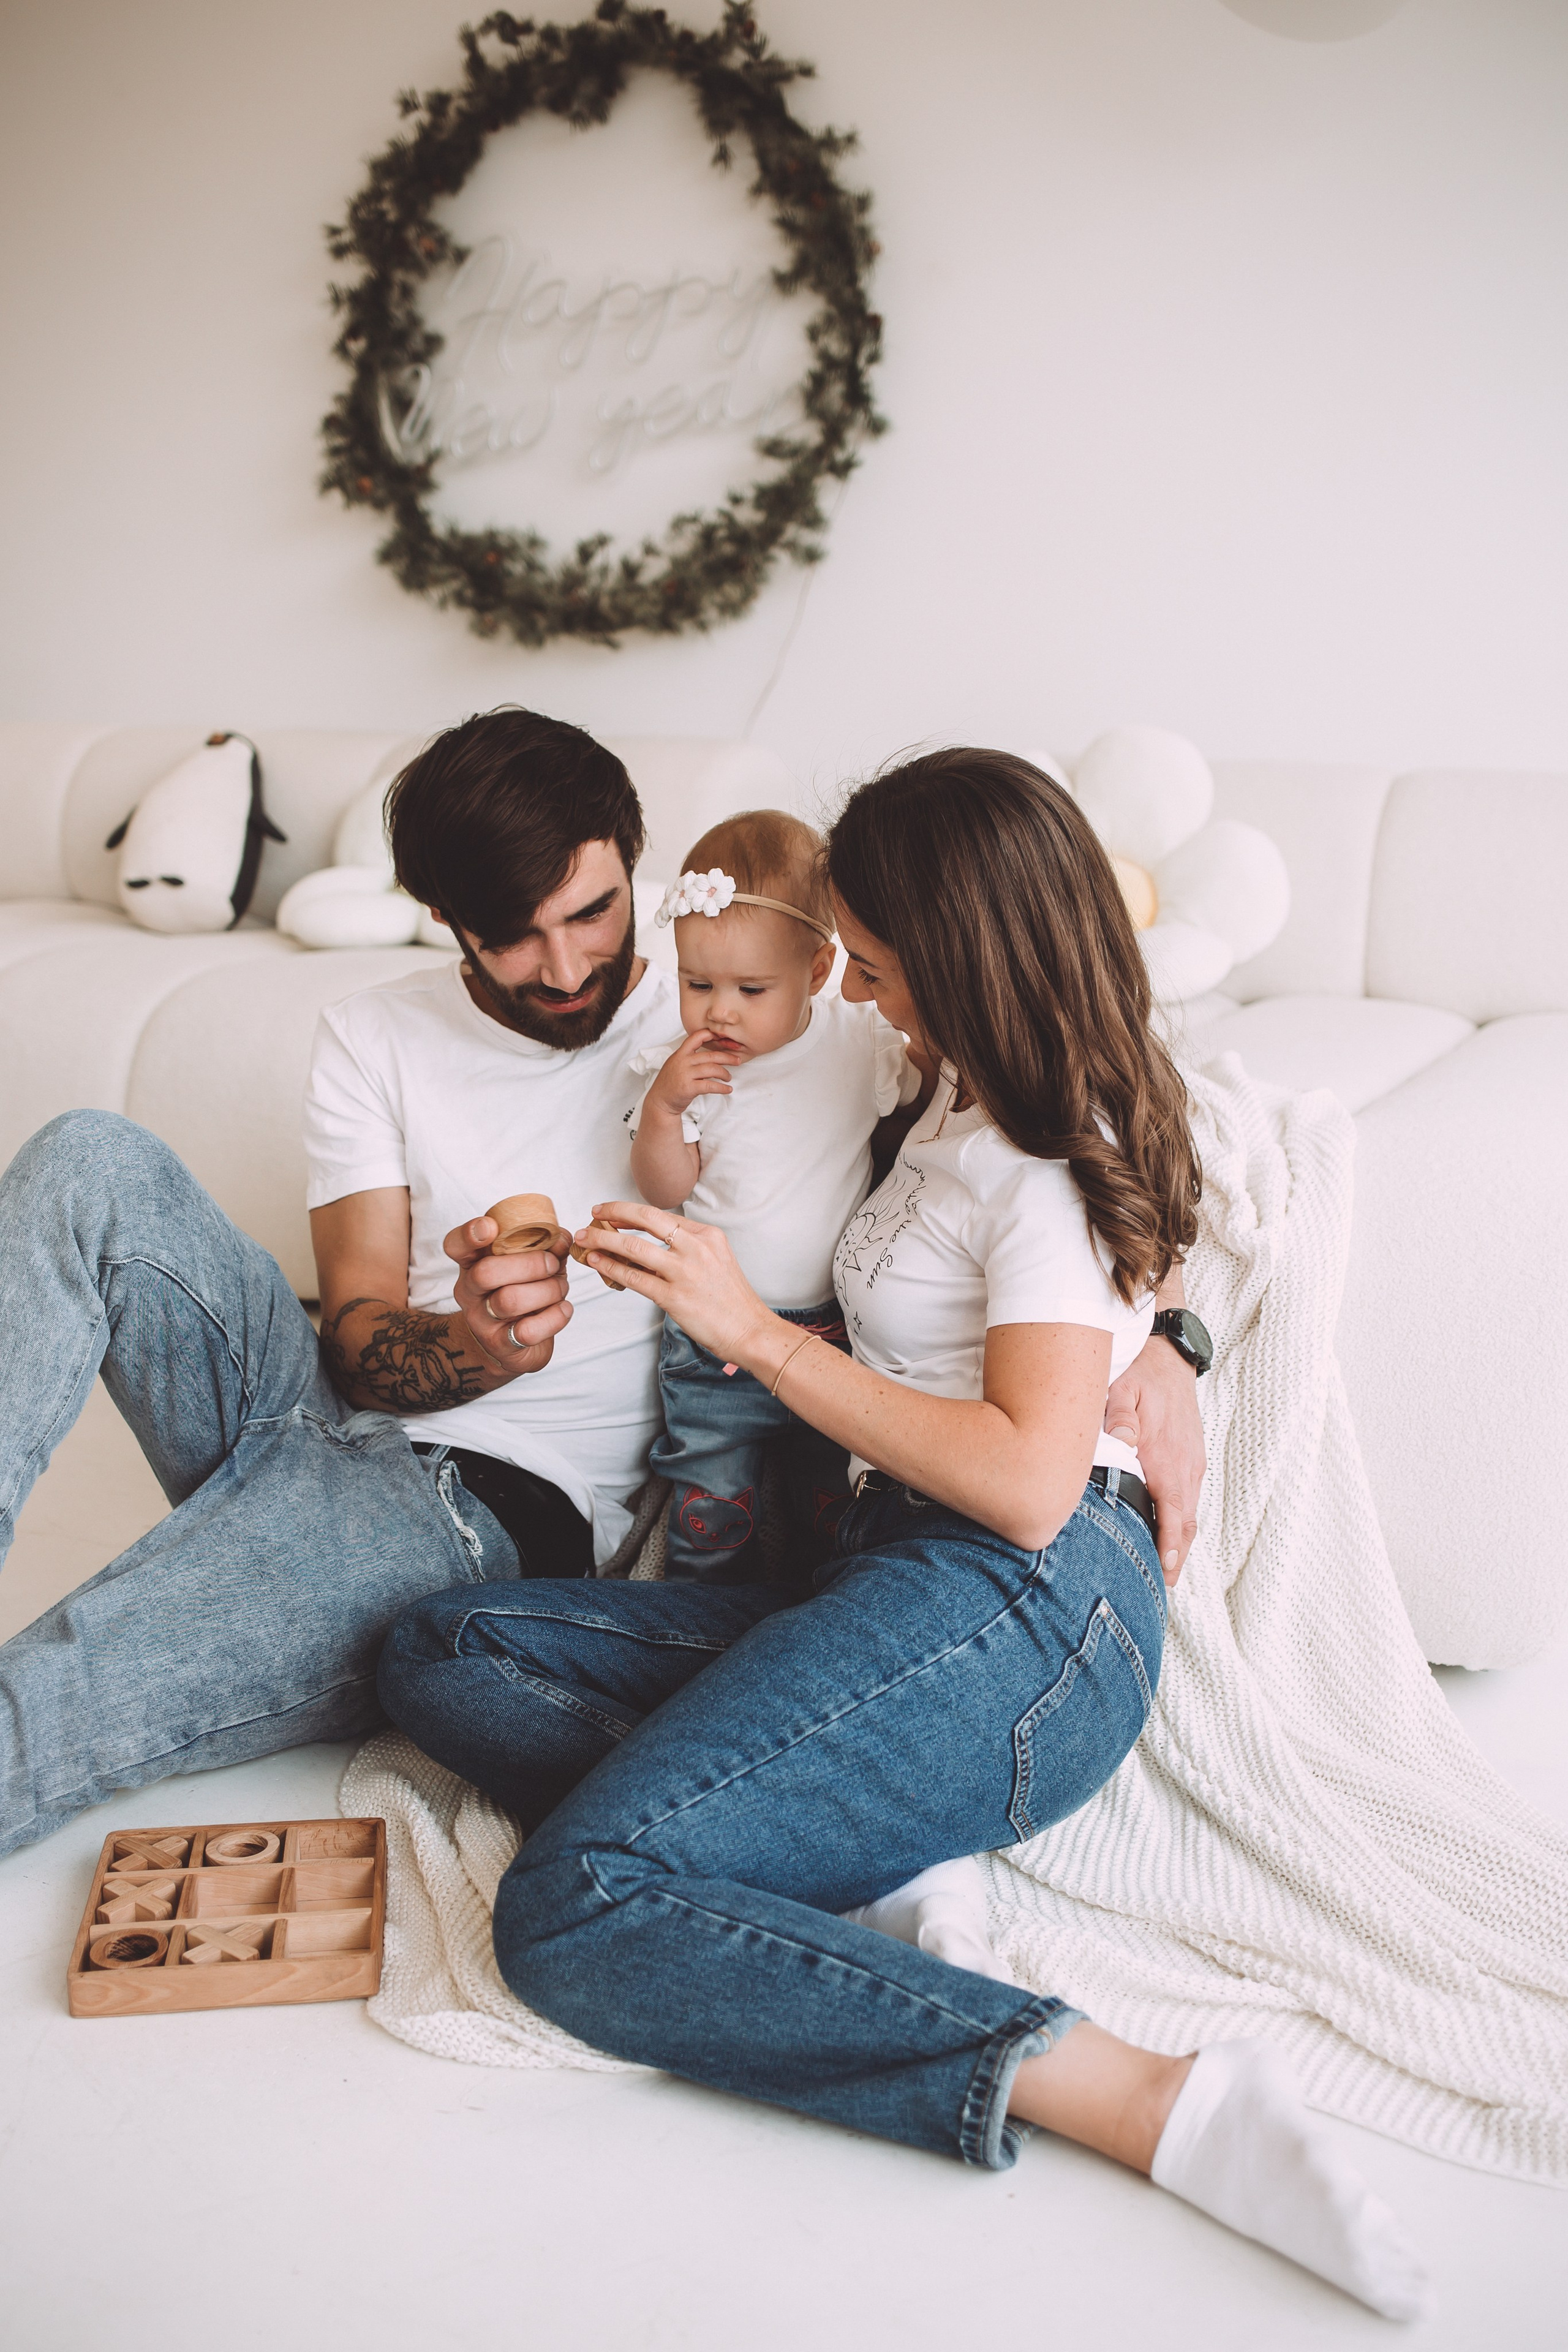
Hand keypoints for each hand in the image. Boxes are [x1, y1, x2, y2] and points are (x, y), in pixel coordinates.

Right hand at [443, 1214, 572, 1378]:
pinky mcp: (500, 1345)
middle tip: (552, 1264)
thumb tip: (562, 1237)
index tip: (490, 1227)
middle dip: (529, 1264)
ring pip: (509, 1301)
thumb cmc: (520, 1292)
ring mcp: (482, 1320)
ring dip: (547, 1290)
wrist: (505, 1344)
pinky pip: (527, 1331)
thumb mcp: (529, 1265)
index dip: (469, 1234)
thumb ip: (545, 1247)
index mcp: (472, 1263)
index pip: (455, 1245)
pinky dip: (554, 1317)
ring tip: (561, 1288)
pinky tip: (564, 1309)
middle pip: (485, 1273)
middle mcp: (470, 1291)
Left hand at [574, 1200, 776, 1365]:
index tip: (612, 1212)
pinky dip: (611, 1267)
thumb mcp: (717, 1260)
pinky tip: (598, 1262)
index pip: (663, 1215)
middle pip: (646, 1219)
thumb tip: (649, 1244)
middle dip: (614, 1212)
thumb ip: (688, 1248)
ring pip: (634, 1247)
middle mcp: (697, 1247)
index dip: (632, 1211)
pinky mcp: (674, 1297)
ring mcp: (685, 1272)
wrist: (750, 1329)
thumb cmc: (731, 1300)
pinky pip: (634, 1278)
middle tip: (594, 1213)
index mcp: (708, 1235)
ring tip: (586, 1238)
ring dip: (604, 1240)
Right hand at [648, 1029, 744, 1116]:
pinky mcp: (689, 1088)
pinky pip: (710, 1086)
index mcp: (680, 1054)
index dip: (711, 1035)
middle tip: (737, 1060)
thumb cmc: (670, 1083)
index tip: (723, 1038)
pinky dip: (722, 1088)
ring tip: (729, 1077)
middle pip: (710, 1055)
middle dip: (727, 1057)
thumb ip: (689, 1057)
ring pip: (712, 1069)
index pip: (696, 1037)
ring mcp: (685, 1074)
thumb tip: (709, 1054)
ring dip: (724, 1074)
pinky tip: (727, 1089)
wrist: (660, 1101)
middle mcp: (683, 1062)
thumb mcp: (676, 1064)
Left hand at [1104, 1334, 1205, 1586]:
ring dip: (1177, 1539)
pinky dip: (1178, 1518)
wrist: (1168, 1349)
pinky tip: (1164, 1529)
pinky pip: (1186, 1495)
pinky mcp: (1190, 1455)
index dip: (1169, 1547)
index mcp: (1168, 1456)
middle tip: (1163, 1585)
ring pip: (1187, 1511)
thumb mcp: (1121, 1387)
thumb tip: (1124, 1448)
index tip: (1165, 1574)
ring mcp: (1191, 1461)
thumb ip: (1119, 1420)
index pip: (1173, 1514)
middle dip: (1176, 1556)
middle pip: (1185, 1523)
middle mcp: (1186, 1465)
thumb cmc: (1140, 1369)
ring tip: (1164, 1568)